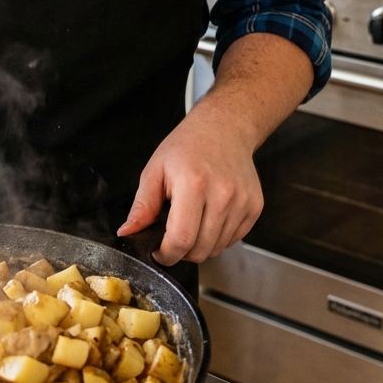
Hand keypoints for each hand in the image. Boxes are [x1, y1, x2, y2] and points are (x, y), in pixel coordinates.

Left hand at [116, 105, 262, 263]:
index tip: (158, 251)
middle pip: (201, 250)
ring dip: (201, 246)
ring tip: (192, 222)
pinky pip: (233, 240)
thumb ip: (142, 206)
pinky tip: (209, 218)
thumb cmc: (186, 147)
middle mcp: (222, 194)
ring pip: (218, 249)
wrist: (224, 128)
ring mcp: (242, 202)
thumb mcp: (155, 170)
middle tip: (173, 237)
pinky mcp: (255, 207)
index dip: (166, 254)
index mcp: (193, 184)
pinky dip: (218, 238)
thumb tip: (127, 233)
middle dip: (182, 252)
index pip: (181, 239)